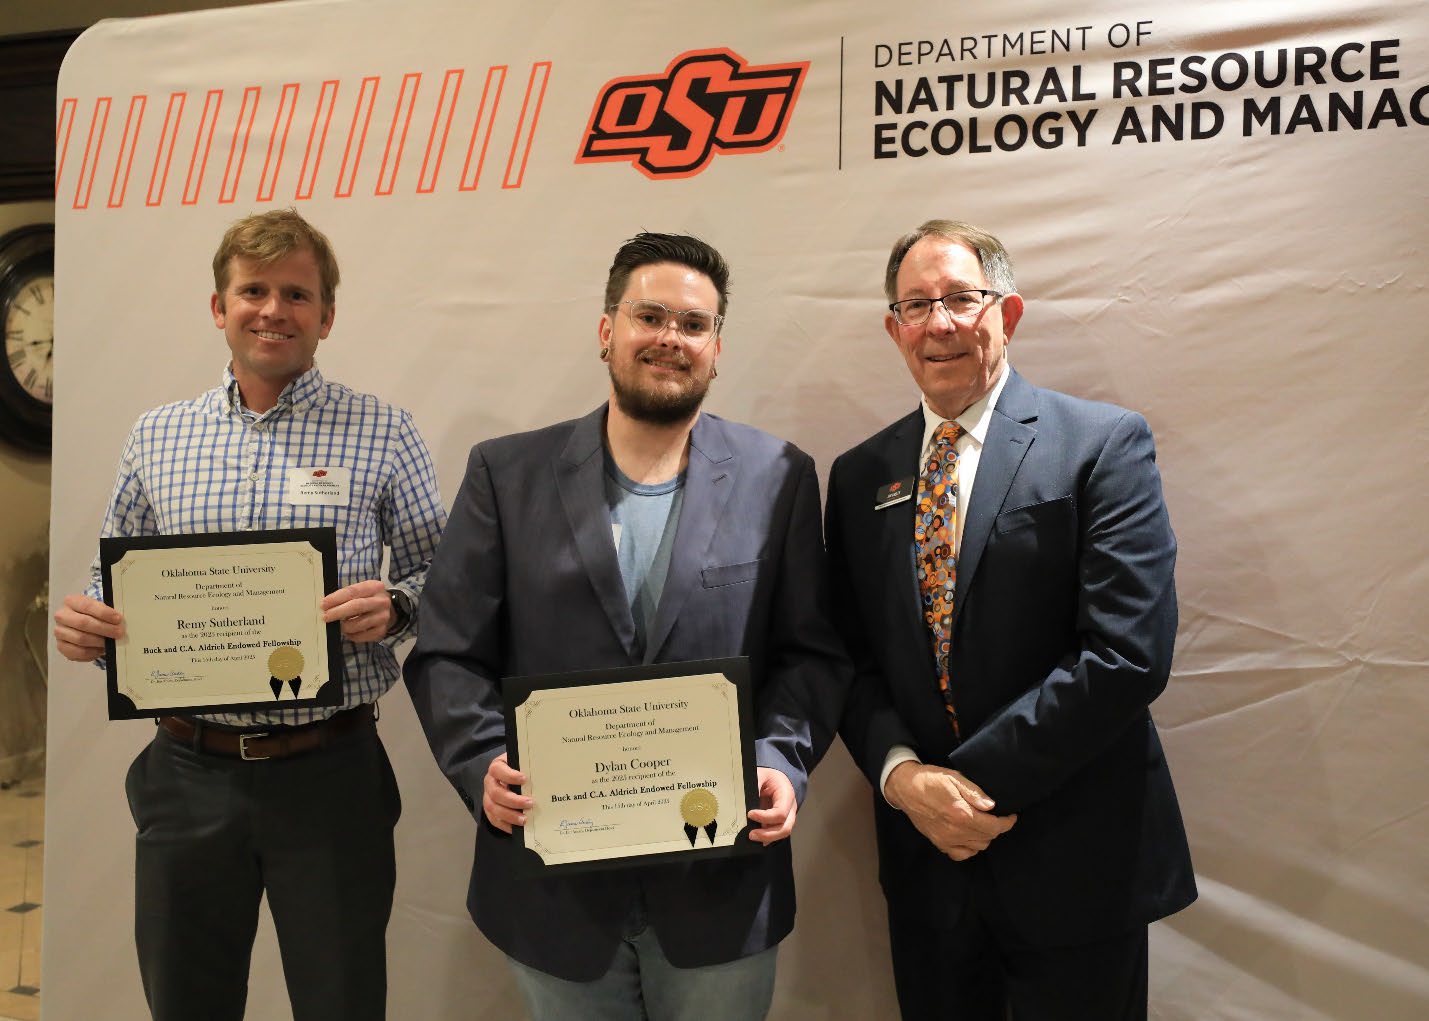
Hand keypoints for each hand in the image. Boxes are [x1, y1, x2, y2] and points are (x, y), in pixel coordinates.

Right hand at [54, 593, 123, 661]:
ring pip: (80, 639)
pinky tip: (101, 650)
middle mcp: (62, 616)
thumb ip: (107, 613)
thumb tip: (120, 623)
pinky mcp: (61, 646)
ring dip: (99, 642)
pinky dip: (92, 652)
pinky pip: (77, 652)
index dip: (104, 613)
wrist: (82, 623)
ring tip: (110, 643)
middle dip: (104, 629)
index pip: (87, 606)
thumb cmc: (94, 614)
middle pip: (83, 623)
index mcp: (71, 601)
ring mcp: (59, 631)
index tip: (118, 619)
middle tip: (119, 633)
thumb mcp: (100, 608)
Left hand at [320, 580, 391, 642]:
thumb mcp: (362, 591)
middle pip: (357, 606)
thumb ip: (346, 596)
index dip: (336, 598)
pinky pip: (361, 636)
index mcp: (374, 587)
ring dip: (344, 626)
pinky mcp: (381, 631)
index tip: (323, 604)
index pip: (352, 591)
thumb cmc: (369, 599)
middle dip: (338, 612)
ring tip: (338, 625)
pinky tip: (348, 631)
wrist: (391, 610)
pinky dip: (350, 635)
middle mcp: (381, 601)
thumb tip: (326, 605)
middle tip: (325, 617)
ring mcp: (382, 617)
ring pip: (358, 624)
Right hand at [483, 753, 531, 832]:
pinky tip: (518, 827)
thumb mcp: (522, 764)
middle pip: (496, 793)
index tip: (524, 779)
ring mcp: (488, 797)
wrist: (509, 778)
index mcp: (497, 767)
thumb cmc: (519, 770)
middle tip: (530, 803)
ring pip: (493, 808)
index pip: (497, 770)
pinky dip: (506, 825)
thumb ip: (528, 768)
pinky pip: (494, 820)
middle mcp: (489, 782)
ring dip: (509, 815)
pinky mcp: (490, 811)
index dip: (509, 776)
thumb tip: (544, 774)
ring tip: (524, 819)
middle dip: (513, 800)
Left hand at [747, 766, 796, 844]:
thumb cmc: (769, 777)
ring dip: (767, 838)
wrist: (776, 779)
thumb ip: (755, 786)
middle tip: (751, 834)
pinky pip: (776, 834)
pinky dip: (766, 838)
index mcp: (787, 795)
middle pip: (785, 828)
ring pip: (781, 834)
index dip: (765, 817)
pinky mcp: (781, 823)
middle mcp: (791, 809)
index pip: (780, 812)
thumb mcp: (761, 775)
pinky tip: (756, 837)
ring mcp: (788, 818)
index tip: (750, 814)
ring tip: (752, 836)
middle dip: (768, 834)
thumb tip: (744, 801)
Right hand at [884, 762, 1015, 860]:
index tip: (1011, 816)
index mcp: (962, 814)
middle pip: (988, 838)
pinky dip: (970, 848)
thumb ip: (974, 793)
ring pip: (977, 847)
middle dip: (996, 828)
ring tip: (983, 824)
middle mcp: (955, 831)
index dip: (1007, 823)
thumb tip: (992, 806)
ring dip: (985, 837)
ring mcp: (946, 839)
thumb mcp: (954, 778)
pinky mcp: (938, 842)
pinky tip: (970, 837)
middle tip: (996, 817)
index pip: (994, 827)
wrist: (905, 788)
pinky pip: (961, 854)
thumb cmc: (930, 779)